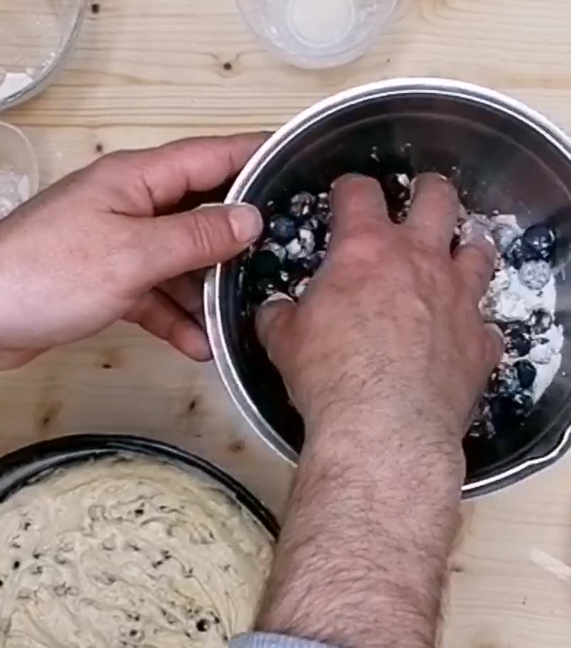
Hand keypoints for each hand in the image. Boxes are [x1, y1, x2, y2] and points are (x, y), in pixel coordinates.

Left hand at [0, 134, 265, 368]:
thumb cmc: (50, 273)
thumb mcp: (135, 253)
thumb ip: (197, 236)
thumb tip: (252, 219)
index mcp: (138, 180)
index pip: (210, 157)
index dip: (254, 156)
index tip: (296, 163)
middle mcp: (134, 206)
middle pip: (202, 214)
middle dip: (241, 238)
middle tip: (286, 255)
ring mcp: (122, 245)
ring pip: (184, 262)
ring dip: (209, 292)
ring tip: (242, 317)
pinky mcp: (111, 282)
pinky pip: (159, 295)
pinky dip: (178, 318)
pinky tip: (200, 345)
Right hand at [255, 174, 502, 647]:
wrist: (385, 428)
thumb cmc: (328, 376)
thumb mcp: (285, 342)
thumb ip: (280, 317)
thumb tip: (274, 311)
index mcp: (366, 250)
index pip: (360, 193)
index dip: (351, 188)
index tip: (347, 194)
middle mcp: (420, 261)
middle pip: (437, 198)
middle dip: (430, 191)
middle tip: (423, 200)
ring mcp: (459, 298)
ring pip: (478, 251)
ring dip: (467, 250)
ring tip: (459, 257)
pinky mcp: (480, 342)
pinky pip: (487, 324)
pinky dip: (475, 326)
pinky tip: (465, 336)